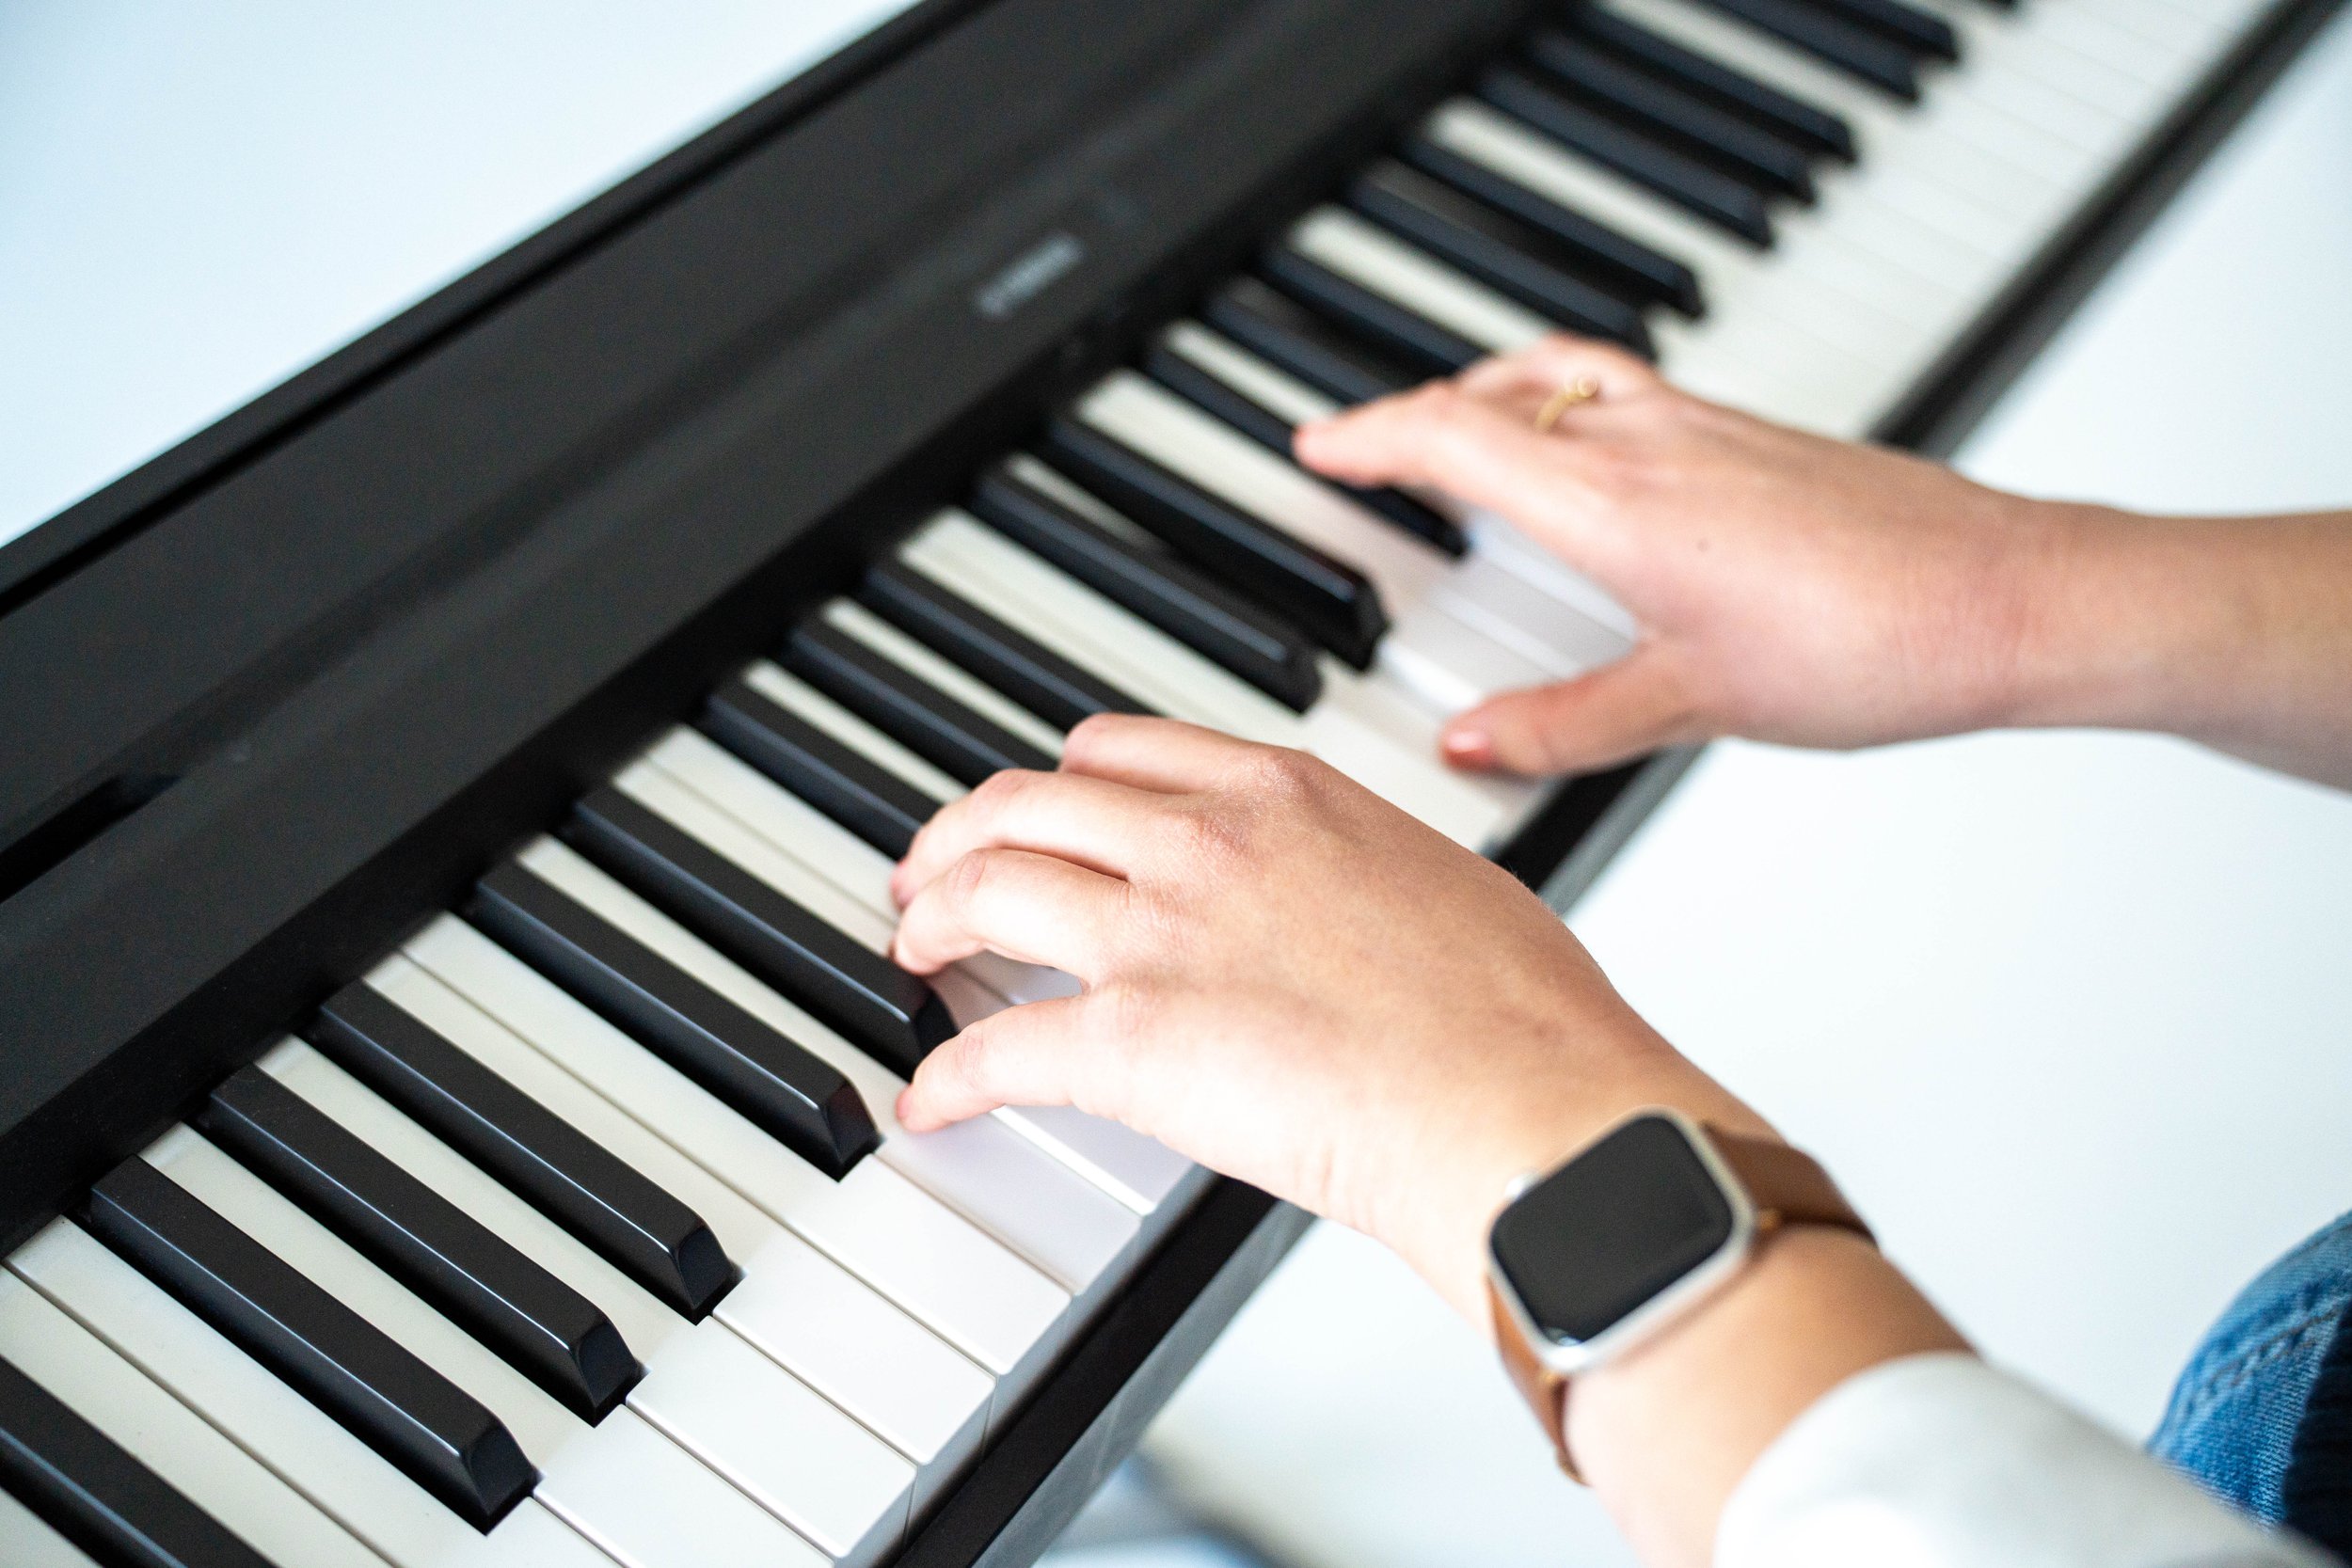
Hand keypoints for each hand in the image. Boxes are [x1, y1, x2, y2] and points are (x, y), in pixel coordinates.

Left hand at [888, 716, 1963, 1567]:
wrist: (1529, 1104)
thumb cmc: (1524, 1016)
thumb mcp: (1444, 885)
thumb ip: (1366, 873)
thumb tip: (1355, 904)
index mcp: (1286, 793)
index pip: (1123, 753)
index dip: (1058, 782)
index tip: (1042, 805)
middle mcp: (1206, 840)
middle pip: (1029, 803)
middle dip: (964, 833)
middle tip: (938, 871)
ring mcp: (1161, 932)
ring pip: (989, 890)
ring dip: (934, 920)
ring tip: (915, 950)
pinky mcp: (1129, 1041)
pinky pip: (996, 1050)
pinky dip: (948, 1077)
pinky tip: (931, 1099)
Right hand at [1295, 336, 2090, 776]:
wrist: (2007, 598)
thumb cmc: (1871, 644)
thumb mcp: (1691, 704)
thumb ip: (1565, 724)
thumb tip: (1471, 741)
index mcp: (1614, 501)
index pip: (1454, 437)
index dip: (1371, 437)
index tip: (1319, 445)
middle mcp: (1653, 443)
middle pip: (1498, 392)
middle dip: (1416, 414)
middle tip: (1369, 449)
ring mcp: (1708, 428)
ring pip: (1564, 379)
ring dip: (1492, 395)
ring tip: (1460, 435)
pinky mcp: (1755, 438)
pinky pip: (1624, 392)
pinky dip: (1567, 407)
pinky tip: (1591, 464)